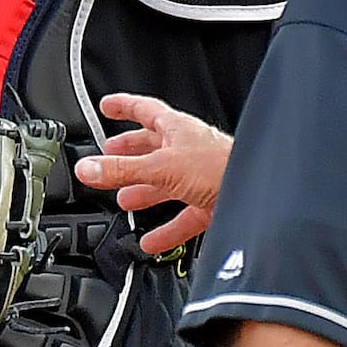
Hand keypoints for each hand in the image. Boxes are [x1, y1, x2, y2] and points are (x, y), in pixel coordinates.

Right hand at [74, 94, 232, 254]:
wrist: (258, 194)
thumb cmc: (219, 167)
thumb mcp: (160, 168)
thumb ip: (121, 170)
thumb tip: (88, 168)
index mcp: (177, 130)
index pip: (144, 110)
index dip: (124, 107)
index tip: (107, 106)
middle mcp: (189, 149)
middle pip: (152, 148)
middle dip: (128, 153)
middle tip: (109, 155)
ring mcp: (200, 176)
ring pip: (165, 182)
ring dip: (143, 191)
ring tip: (125, 199)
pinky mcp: (209, 201)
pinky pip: (181, 215)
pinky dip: (164, 229)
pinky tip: (151, 240)